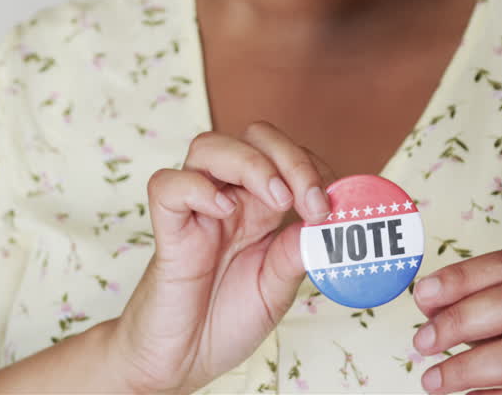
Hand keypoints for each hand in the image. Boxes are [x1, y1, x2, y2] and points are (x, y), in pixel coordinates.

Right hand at [113, 122, 333, 392]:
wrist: (181, 362)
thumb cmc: (225, 321)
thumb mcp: (277, 289)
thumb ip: (297, 253)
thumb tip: (327, 221)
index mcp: (260, 208)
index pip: (287, 156)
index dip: (315, 169)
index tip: (334, 205)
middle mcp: (229, 199)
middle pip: (253, 138)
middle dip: (289, 156)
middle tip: (311, 199)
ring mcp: (196, 211)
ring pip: (208, 146)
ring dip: (251, 162)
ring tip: (276, 199)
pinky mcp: (167, 231)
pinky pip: (167, 185)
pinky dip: (196, 187)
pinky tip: (222, 211)